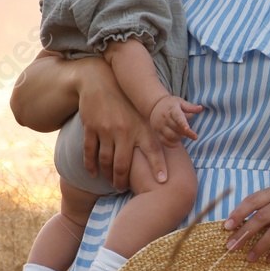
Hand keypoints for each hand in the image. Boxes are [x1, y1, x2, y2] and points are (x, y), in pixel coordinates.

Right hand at [74, 58, 169, 187]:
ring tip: (112, 183)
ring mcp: (106, 130)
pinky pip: (90, 152)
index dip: (159, 166)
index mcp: (141, 127)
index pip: (154, 150)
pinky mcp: (91, 128)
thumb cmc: (126, 101)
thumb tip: (179, 140)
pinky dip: (91, 166)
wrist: (100, 81)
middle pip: (123, 165)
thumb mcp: (143, 113)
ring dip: (108, 176)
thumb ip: (156, 129)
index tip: (164, 182)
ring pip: (106, 161)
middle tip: (123, 189)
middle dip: (123, 181)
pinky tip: (94, 174)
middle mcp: (125, 131)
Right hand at [149, 95, 203, 147]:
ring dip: (180, 138)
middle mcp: (164, 118)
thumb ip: (190, 107)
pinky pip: (164, 141)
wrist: (154, 105)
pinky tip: (177, 142)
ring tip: (184, 136)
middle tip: (194, 136)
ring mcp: (159, 125)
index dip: (183, 123)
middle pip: (176, 128)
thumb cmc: (171, 104)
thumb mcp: (180, 102)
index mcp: (172, 109)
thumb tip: (200, 108)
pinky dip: (172, 144)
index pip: (178, 117)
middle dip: (187, 134)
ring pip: (171, 136)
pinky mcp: (156, 132)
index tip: (188, 129)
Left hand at [222, 186, 269, 263]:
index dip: (239, 213)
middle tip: (231, 247)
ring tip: (249, 258)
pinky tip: (269, 260)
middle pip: (264, 216)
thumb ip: (259, 214)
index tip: (226, 227)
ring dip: (260, 245)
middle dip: (245, 232)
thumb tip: (231, 230)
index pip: (254, 200)